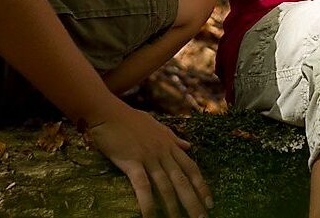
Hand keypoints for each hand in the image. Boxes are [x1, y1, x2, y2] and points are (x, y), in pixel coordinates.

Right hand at [88, 104, 212, 217]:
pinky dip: (148, 203)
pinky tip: (150, 217)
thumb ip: (173, 138)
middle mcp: (163, 152)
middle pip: (182, 180)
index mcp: (170, 144)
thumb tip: (188, 145)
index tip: (210, 202)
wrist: (109, 112)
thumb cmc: (131, 119)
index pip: (191, 168)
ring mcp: (149, 157)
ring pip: (166, 185)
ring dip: (173, 207)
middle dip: (193, 201)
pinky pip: (143, 186)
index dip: (201, 186)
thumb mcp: (157, 126)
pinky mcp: (132, 162)